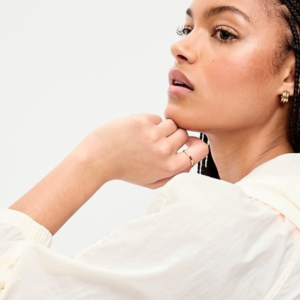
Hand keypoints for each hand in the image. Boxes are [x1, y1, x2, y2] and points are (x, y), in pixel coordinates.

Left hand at [80, 114, 208, 188]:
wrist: (99, 159)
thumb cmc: (125, 170)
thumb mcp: (152, 181)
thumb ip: (173, 173)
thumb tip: (190, 160)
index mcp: (169, 167)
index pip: (200, 150)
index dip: (196, 145)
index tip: (190, 144)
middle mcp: (164, 151)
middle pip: (184, 134)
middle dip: (173, 136)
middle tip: (157, 143)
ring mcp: (154, 134)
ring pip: (171, 124)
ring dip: (161, 129)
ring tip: (145, 138)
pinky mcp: (143, 121)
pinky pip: (156, 118)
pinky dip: (149, 123)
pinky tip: (137, 133)